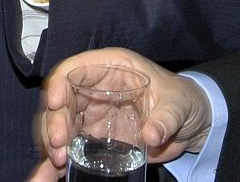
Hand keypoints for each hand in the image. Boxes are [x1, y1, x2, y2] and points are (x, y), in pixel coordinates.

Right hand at [27, 48, 213, 180]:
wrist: (191, 125)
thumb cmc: (182, 100)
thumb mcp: (178, 104)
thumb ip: (166, 118)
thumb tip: (151, 135)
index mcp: (110, 68)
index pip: (74, 69)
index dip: (60, 84)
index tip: (56, 104)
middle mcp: (94, 89)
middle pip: (60, 101)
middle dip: (53, 122)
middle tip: (59, 146)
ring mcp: (91, 115)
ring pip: (58, 126)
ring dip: (51, 144)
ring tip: (56, 163)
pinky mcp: (93, 139)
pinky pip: (70, 149)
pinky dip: (57, 163)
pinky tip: (48, 175)